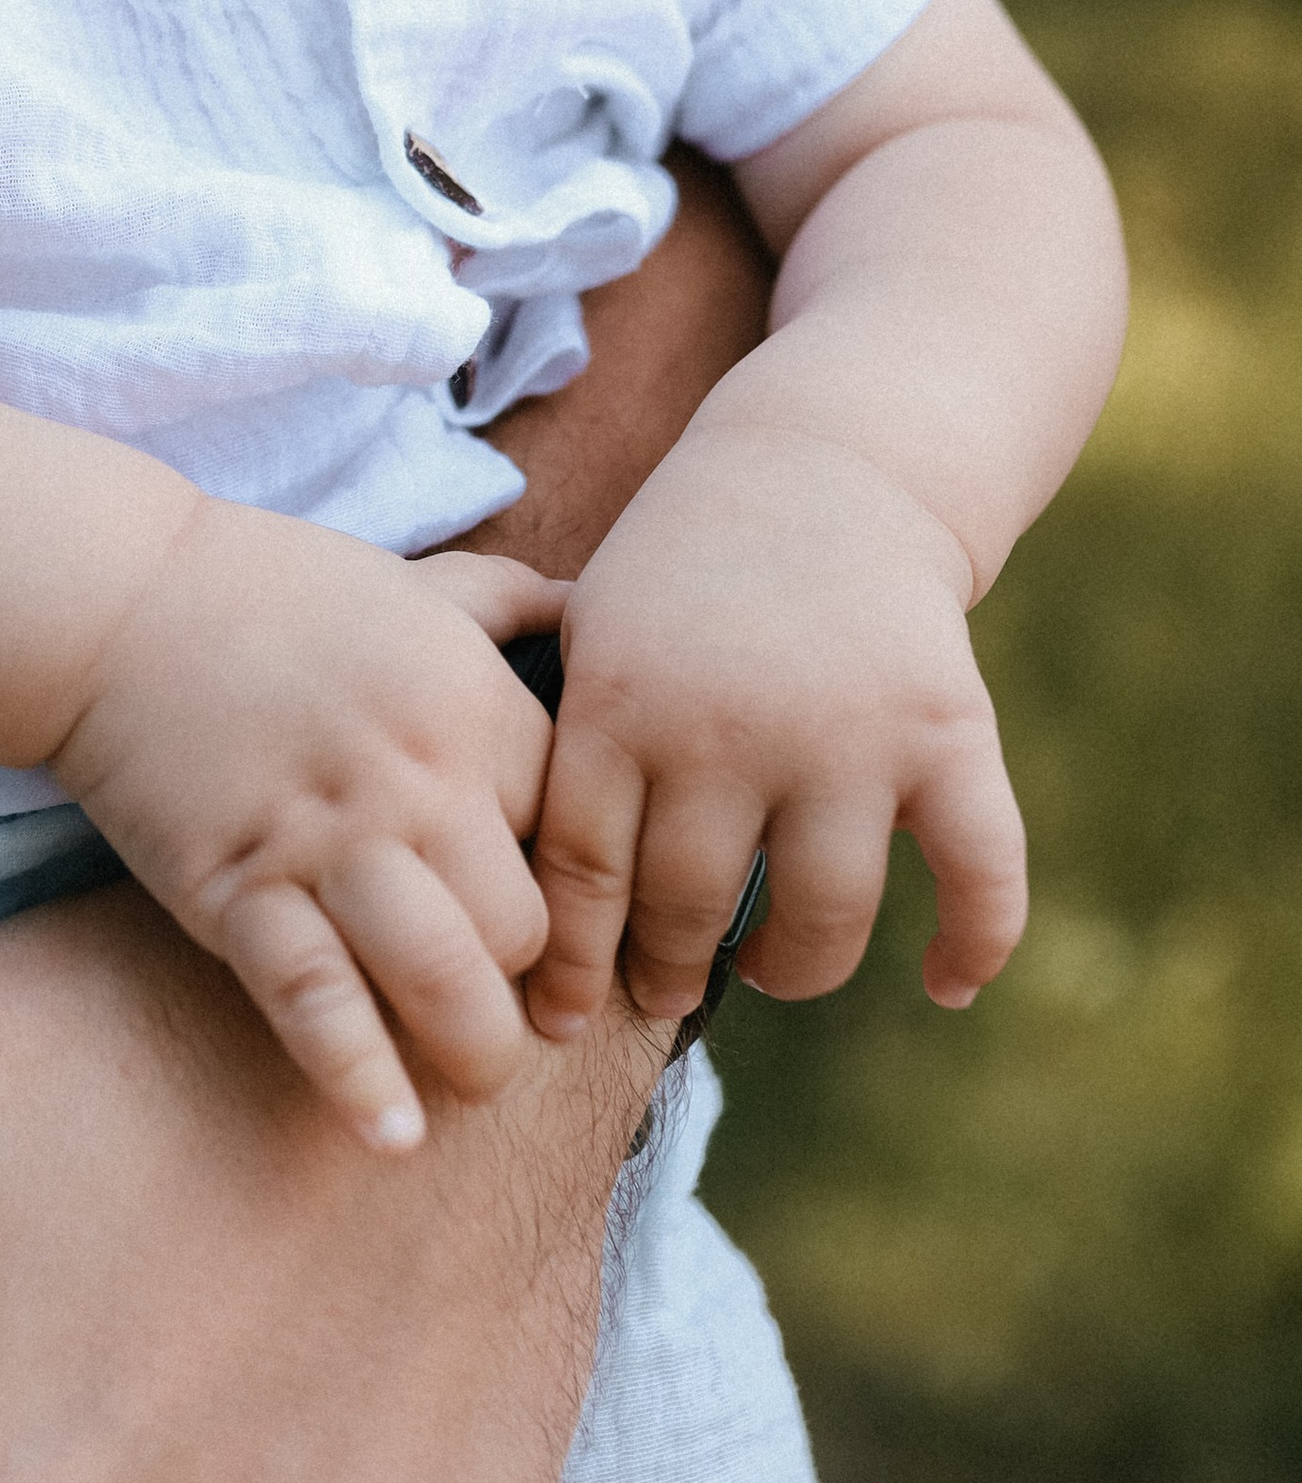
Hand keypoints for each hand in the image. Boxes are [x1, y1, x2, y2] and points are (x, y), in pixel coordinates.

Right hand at [48, 510, 564, 1144]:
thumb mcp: (413, 586)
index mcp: (473, 703)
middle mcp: (417, 777)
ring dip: (474, 1051)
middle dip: (534, 987)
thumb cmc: (274, 592)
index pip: (581, 837)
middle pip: (528, 927)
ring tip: (472, 1080)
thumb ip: (509, 604)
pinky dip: (359, 1079)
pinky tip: (393, 1134)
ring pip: (445, 978)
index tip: (575, 934)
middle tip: (522, 1013)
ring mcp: (325, 839)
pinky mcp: (237, 888)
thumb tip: (591, 604)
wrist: (116, 601)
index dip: (587, 898)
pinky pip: (316, 1002)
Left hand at [524, 416, 1029, 1037]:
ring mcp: (847, 735)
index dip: (571, 965)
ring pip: (822, 921)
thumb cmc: (683, 572)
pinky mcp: (947, 732)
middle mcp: (729, 727)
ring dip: (792, 969)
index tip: (559, 1018)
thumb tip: (504, 903)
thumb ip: (561, 752)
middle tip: (662, 987)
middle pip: (692, 908)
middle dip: (670, 969)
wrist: (824, 465)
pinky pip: (978, 873)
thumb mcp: (588, 629)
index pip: (582, 875)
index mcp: (622, 701)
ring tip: (770, 964)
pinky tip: (943, 984)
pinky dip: (972, 944)